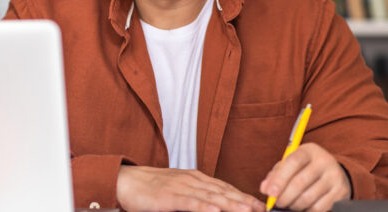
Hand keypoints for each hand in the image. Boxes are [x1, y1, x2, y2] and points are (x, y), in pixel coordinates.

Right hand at [116, 165, 265, 211]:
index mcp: (195, 179)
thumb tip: (213, 207)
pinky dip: (204, 206)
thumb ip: (195, 198)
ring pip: (211, 196)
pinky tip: (215, 210)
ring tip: (246, 210)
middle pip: (223, 191)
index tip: (258, 205)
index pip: (224, 187)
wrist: (126, 181)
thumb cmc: (151, 189)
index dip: (242, 196)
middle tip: (260, 209)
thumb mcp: (177, 191)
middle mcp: (192, 180)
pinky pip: (190, 202)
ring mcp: (181, 187)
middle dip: (243, 201)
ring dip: (230, 204)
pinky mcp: (170, 196)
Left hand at [260, 143, 351, 211]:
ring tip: (289, 205)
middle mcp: (324, 161)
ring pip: (308, 198)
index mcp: (309, 151)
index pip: (293, 162)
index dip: (279, 179)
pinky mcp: (341, 192)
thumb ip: (276, 174)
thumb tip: (265, 188)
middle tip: (278, 203)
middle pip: (299, 183)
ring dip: (294, 206)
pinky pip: (319, 207)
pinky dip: (307, 211)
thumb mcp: (291, 165)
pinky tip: (302, 208)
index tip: (270, 193)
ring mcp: (335, 176)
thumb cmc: (305, 169)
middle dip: (284, 197)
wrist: (334, 172)